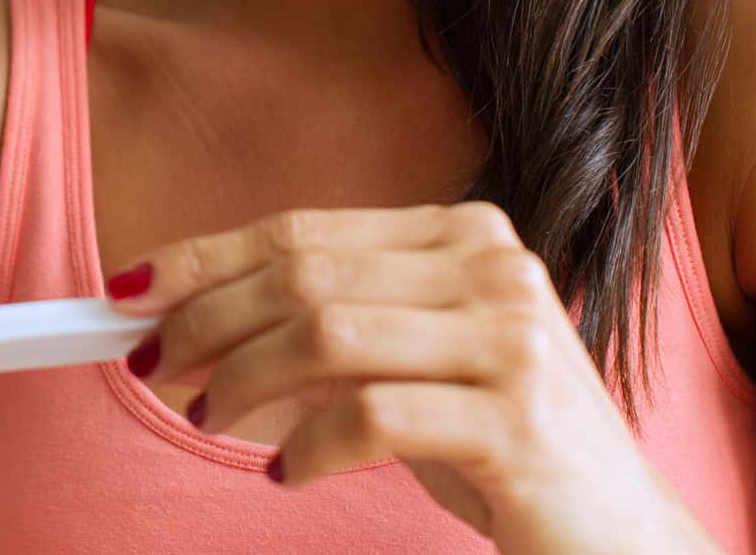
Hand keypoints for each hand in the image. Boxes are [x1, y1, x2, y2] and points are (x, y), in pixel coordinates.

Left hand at [106, 203, 721, 553]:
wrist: (625, 541)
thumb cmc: (502, 451)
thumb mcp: (408, 370)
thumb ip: (327, 332)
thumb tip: (189, 316)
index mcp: (464, 236)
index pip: (303, 231)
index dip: (205, 258)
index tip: (130, 291)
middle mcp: (494, 270)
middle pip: (304, 274)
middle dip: (207, 318)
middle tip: (151, 364)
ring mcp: (514, 341)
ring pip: (327, 334)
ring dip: (243, 378)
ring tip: (209, 417)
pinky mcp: (518, 422)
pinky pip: (371, 418)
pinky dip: (305, 445)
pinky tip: (285, 471)